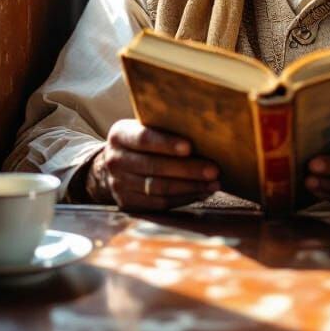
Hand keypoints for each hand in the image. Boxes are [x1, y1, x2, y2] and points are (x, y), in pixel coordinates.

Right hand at [86, 119, 220, 210]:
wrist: (117, 162)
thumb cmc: (143, 140)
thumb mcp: (146, 126)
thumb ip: (165, 126)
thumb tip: (204, 129)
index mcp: (120, 135)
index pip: (144, 139)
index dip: (167, 144)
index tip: (190, 147)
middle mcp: (115, 160)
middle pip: (154, 166)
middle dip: (187, 169)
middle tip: (214, 170)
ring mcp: (118, 184)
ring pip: (158, 188)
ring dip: (190, 187)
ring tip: (213, 183)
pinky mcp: (127, 203)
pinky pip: (159, 204)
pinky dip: (182, 199)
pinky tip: (200, 193)